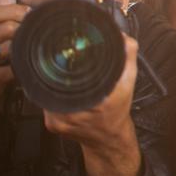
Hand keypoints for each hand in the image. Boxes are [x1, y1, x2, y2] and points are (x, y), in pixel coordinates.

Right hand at [0, 0, 25, 142]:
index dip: (18, 11)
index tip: (32, 15)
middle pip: (7, 27)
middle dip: (27, 30)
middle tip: (39, 36)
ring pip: (11, 45)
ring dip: (28, 48)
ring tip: (36, 52)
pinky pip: (13, 70)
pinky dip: (26, 68)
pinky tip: (31, 69)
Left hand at [44, 35, 142, 175]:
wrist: (109, 137)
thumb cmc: (117, 111)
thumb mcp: (129, 82)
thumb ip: (127, 57)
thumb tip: (122, 37)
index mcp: (96, 103)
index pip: (73, 78)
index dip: (69, 64)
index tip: (71, 60)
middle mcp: (75, 114)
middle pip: (57, 82)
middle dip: (61, 73)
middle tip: (69, 68)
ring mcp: (60, 121)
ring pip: (48, 92)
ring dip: (54, 84)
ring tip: (66, 82)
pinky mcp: (52, 125)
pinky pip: (46, 103)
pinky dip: (52, 96)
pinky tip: (63, 94)